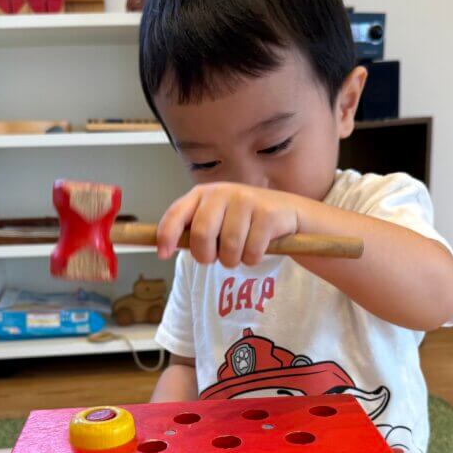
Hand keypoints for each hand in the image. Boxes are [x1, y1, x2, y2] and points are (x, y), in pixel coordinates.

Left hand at [156, 183, 302, 266]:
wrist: (289, 213)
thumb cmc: (246, 220)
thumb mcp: (218, 218)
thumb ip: (194, 228)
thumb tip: (164, 248)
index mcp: (204, 194)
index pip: (177, 213)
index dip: (166, 235)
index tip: (163, 254)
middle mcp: (223, 192)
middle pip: (202, 235)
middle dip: (206, 256)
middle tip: (216, 257)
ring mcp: (247, 201)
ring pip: (229, 248)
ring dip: (234, 260)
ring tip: (241, 250)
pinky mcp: (268, 214)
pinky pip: (251, 252)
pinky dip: (253, 258)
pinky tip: (259, 247)